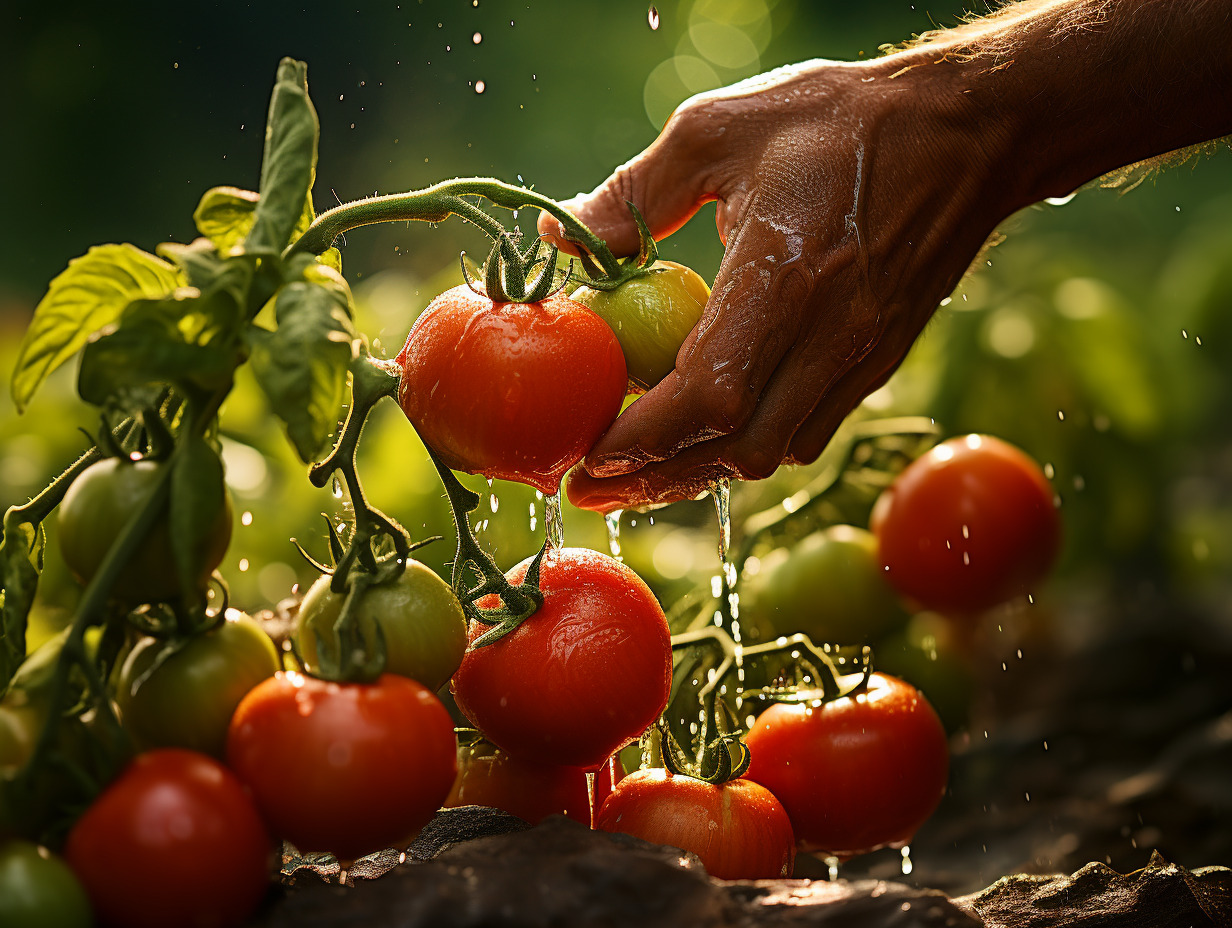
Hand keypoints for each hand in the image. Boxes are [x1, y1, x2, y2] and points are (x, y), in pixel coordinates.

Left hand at [540, 56, 1012, 511]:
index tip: (587, 454)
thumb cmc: (838, 120)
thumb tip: (560, 234)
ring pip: (772, 453)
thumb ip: (634, 192)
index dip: (643, 439)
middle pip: (737, 446)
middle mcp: (831, 332)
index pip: (709, 393)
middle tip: (588, 489)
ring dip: (698, 473)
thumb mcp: (719, 128)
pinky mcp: (877, 362)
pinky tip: (707, 438)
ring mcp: (861, 356)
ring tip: (634, 476)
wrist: (968, 131)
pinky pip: (806, 432)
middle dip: (655, 480)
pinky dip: (747, 448)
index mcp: (786, 273)